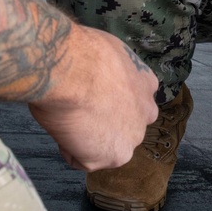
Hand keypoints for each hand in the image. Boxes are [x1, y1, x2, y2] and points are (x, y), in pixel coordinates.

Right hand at [28, 27, 158, 170]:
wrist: (70, 73)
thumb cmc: (80, 55)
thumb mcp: (106, 51)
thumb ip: (112, 69)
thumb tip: (97, 71)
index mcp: (146, 84)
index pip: (132, 100)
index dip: (107, 100)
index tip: (89, 95)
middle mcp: (146, 112)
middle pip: (122, 126)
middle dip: (101, 123)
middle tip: (77, 109)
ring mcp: (132, 138)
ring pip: (104, 145)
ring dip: (86, 138)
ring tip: (69, 118)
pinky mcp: (114, 158)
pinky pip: (82, 159)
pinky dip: (68, 148)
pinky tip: (64, 129)